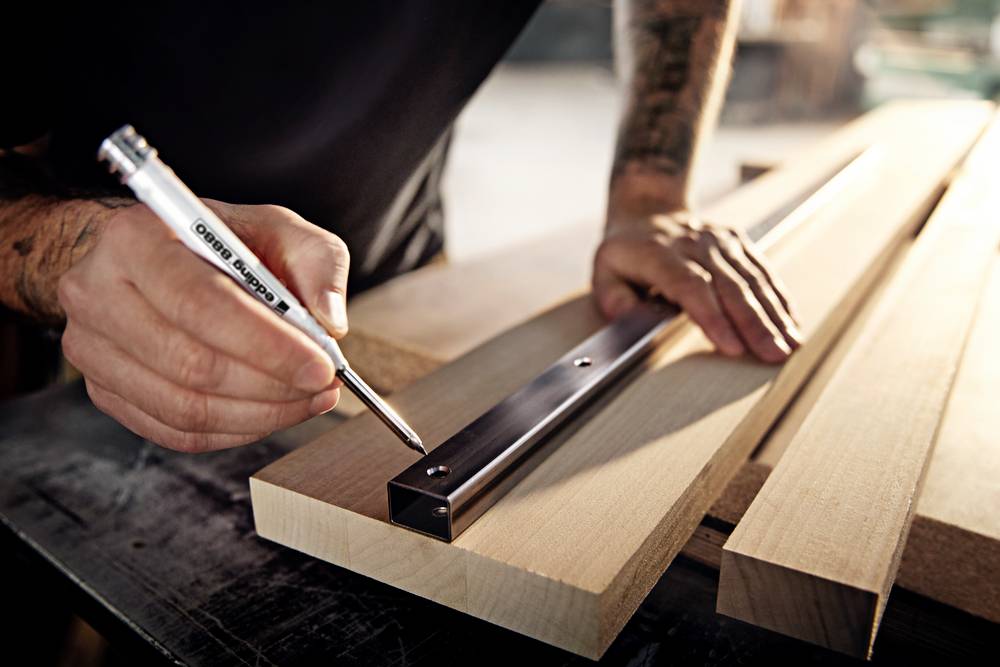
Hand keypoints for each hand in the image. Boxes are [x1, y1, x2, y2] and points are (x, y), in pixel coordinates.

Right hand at [58, 200, 349, 451]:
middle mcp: (98, 293)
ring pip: (183, 408)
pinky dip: (234, 430)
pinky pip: (175, 431)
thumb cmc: (220, 242)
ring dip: (259, 415)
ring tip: (306, 400)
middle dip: (271, 385)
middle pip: (191, 364)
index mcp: (137, 239)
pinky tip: (270, 412)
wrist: (160, 256)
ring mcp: (91, 348)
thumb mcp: (279, 228)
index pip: (201, 304)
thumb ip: (317, 265)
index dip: (267, 345)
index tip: (321, 366)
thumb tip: (330, 323)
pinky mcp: (103, 389)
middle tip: (322, 385)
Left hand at [592, 211, 800, 362]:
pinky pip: (762, 270)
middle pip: (728, 285)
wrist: (648, 208)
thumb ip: (616, 300)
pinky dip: (779, 298)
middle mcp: (694, 243)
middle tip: (771, 355)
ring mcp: (719, 240)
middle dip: (753, 323)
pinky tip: (791, 323)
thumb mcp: (604, 272)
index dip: (712, 316)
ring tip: (790, 345)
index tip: (730, 346)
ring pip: (751, 278)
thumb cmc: (626, 252)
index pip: (690, 285)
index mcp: (658, 252)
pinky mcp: (737, 241)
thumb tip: (633, 322)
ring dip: (774, 314)